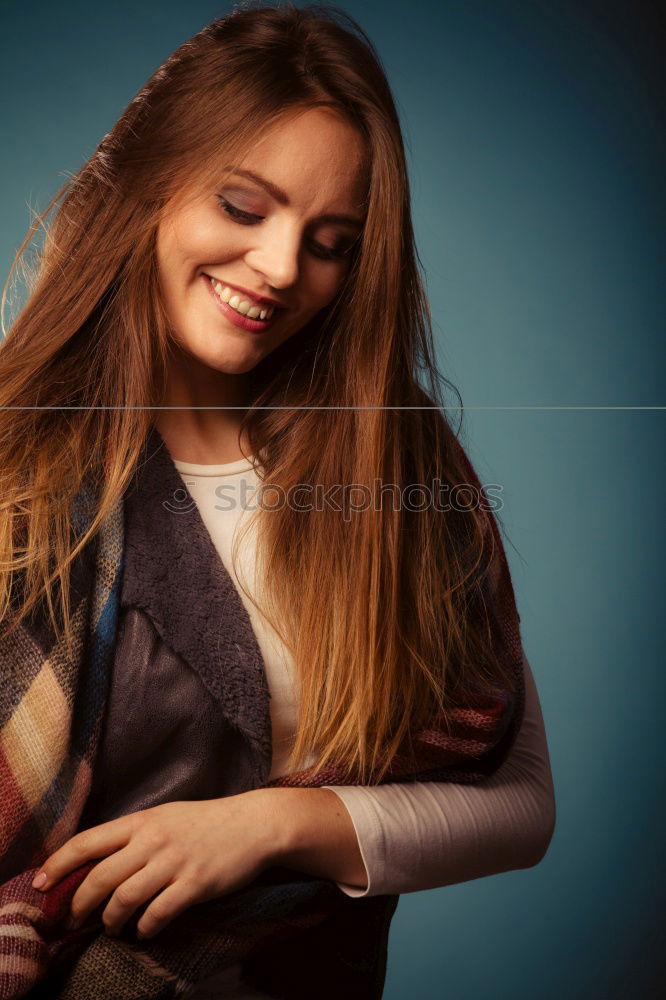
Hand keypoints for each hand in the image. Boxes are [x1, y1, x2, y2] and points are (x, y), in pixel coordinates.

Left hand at [31, 793, 278, 938]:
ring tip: (111, 928)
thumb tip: (97, 861)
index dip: (58, 864)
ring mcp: (174, 862)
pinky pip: (157, 914)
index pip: (87, 841)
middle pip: (99, 877)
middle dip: (78, 904)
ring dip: (111, 921)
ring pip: (124, 899)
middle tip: (73, 919)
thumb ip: (135, 835)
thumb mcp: (166, 817)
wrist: (254, 824)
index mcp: (142, 821)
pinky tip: (144, 931)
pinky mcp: (195, 883)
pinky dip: (144, 928)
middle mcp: (153, 840)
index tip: (40, 884)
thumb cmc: (207, 822)